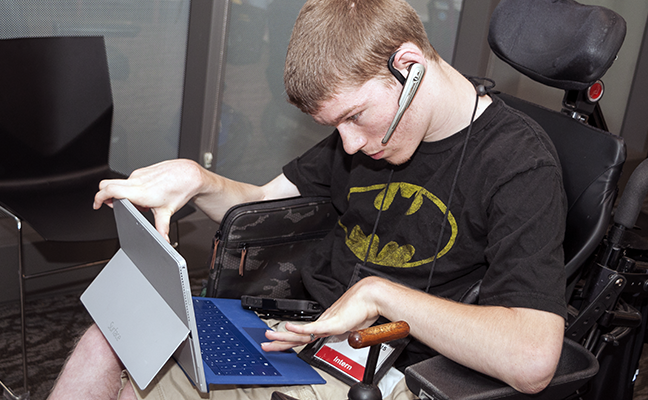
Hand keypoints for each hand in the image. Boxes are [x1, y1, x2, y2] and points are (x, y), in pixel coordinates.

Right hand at [94, 159, 203, 240]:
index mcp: (140, 192)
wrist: (189, 174)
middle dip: (105, 196)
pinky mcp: (143, 170)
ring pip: (119, 183)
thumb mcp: (168, 212)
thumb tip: (162, 241)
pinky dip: (131, 188)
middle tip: (114, 205)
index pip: (108, 190)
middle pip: (106, 184)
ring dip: (122, 193)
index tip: (97, 205)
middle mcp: (136, 181)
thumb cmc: (180, 189)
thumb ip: (161, 229)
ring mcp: (139, 174)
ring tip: (139, 203)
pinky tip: (145, 195)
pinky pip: (129, 179)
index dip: (98, 198)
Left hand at [261, 277, 383, 351]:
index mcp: (325, 325)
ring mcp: (326, 322)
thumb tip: (345, 339)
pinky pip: (314, 327)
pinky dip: (300, 328)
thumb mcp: (351, 328)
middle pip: (297, 335)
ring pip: (300, 332)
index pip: (303, 336)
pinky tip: (289, 327)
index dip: (290, 341)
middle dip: (280, 341)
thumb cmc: (363, 309)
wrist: (371, 297)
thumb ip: (344, 334)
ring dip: (283, 336)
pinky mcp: (333, 322)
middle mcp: (323, 323)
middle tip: (265, 342)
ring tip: (269, 336)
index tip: (278, 344)